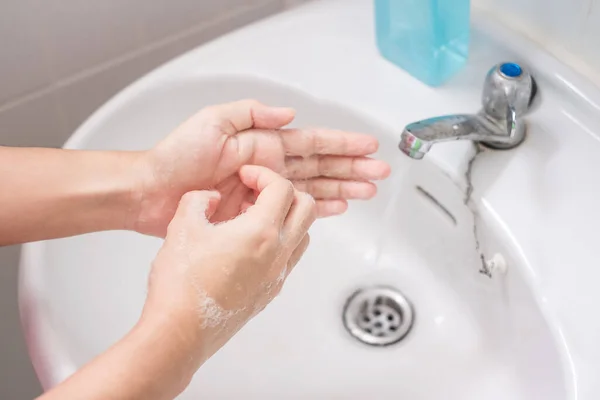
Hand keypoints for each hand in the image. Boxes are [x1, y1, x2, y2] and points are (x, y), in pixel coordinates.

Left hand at [132, 99, 389, 235]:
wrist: (153, 193)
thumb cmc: (176, 157)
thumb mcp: (213, 122)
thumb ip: (252, 115)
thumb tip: (288, 115)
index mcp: (263, 144)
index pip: (312, 142)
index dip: (342, 144)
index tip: (368, 146)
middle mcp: (269, 167)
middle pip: (321, 166)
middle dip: (352, 169)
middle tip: (379, 173)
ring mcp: (265, 191)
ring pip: (314, 187)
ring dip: (342, 189)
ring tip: (367, 191)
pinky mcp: (256, 213)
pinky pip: (294, 209)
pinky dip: (317, 209)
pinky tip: (336, 208)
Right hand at [142, 166, 315, 364]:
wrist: (179, 331)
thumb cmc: (181, 284)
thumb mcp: (182, 225)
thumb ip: (199, 200)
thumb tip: (211, 198)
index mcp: (261, 233)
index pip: (284, 189)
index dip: (264, 174)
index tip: (247, 176)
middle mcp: (278, 254)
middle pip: (307, 209)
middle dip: (285, 192)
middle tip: (257, 191)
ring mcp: (277, 275)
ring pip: (303, 235)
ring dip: (287, 218)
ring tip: (253, 217)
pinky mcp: (270, 292)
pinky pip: (290, 258)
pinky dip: (280, 242)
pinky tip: (249, 244)